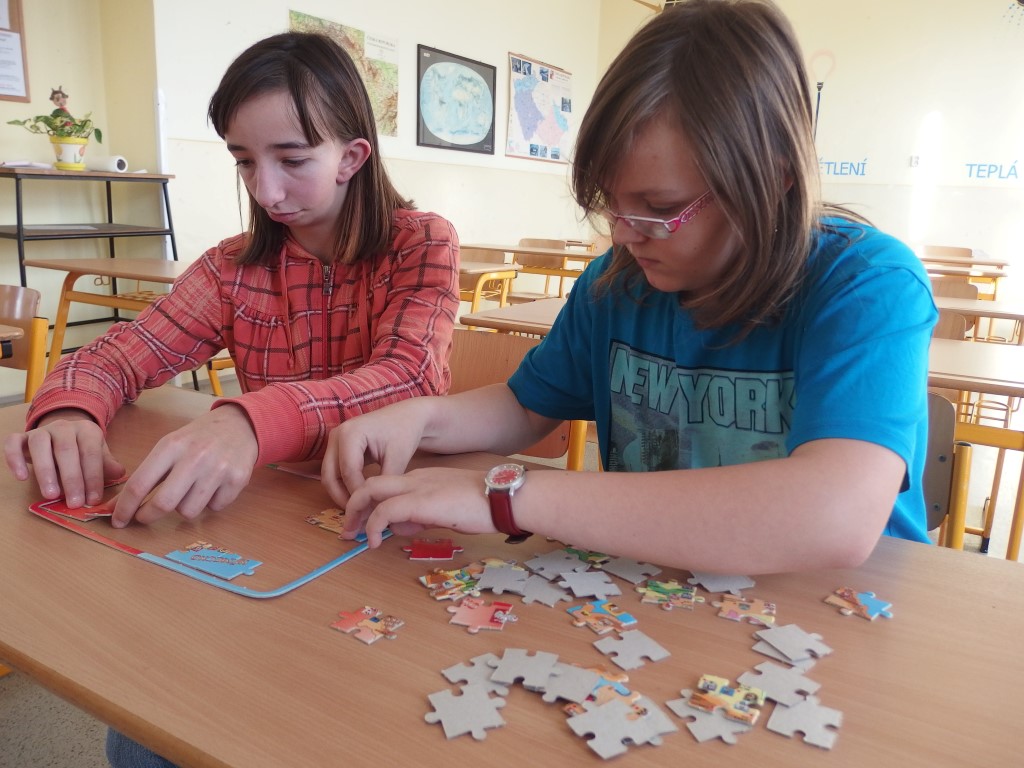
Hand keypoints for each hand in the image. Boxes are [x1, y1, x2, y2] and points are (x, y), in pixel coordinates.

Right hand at [4, 409, 124, 507]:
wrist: (60, 432)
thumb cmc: (81, 449)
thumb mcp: (98, 455)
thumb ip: (106, 464)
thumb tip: (119, 473)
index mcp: (87, 431)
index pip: (91, 453)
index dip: (93, 477)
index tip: (93, 499)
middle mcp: (64, 427)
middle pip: (66, 450)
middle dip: (72, 478)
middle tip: (74, 502)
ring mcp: (41, 431)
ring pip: (40, 445)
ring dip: (46, 471)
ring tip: (51, 495)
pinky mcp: (22, 437)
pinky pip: (13, 443)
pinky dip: (15, 459)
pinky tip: (21, 477)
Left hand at [110, 404, 258, 527]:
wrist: (241, 424)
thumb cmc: (199, 438)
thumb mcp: (171, 445)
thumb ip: (147, 475)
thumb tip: (117, 506)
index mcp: (172, 446)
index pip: (140, 484)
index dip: (124, 507)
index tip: (117, 520)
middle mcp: (195, 457)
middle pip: (163, 504)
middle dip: (148, 516)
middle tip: (145, 516)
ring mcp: (218, 470)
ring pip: (188, 511)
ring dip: (184, 506)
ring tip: (191, 489)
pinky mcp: (237, 480)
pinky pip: (214, 508)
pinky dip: (210, 503)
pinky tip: (214, 486)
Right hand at [321, 399, 432, 508]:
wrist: (407, 416)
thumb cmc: (404, 432)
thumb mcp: (398, 459)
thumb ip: (384, 484)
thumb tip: (374, 511)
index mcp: (350, 433)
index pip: (348, 472)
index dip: (357, 494)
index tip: (370, 512)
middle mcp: (337, 435)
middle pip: (330, 476)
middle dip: (343, 498)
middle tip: (358, 516)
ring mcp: (334, 440)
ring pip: (329, 475)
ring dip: (341, 494)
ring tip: (360, 509)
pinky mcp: (338, 446)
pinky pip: (335, 471)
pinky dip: (344, 485)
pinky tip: (359, 497)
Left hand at [340, 467, 493, 546]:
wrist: (502, 497)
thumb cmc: (483, 505)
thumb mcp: (446, 510)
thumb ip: (423, 515)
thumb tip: (405, 527)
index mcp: (422, 478)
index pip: (386, 486)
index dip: (371, 505)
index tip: (365, 524)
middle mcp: (415, 479)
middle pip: (371, 484)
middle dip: (353, 506)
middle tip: (348, 529)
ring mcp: (417, 488)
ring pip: (370, 492)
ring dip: (357, 514)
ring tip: (354, 536)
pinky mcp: (420, 501)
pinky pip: (385, 511)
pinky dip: (373, 526)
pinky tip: (374, 541)